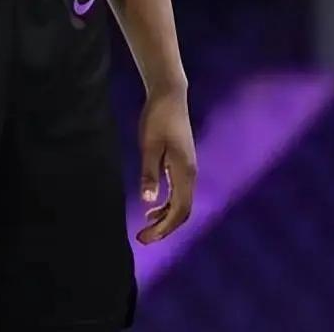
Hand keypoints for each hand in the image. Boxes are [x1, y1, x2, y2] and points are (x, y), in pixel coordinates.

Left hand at [136, 87, 196, 242]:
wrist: (170, 95)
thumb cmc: (158, 118)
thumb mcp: (149, 145)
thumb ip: (149, 173)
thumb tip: (148, 202)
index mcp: (184, 172)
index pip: (179, 211)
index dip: (163, 229)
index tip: (145, 238)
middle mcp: (191, 174)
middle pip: (183, 212)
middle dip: (164, 228)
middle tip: (142, 238)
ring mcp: (188, 169)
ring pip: (182, 203)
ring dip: (165, 218)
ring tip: (145, 226)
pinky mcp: (183, 163)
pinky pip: (179, 192)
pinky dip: (167, 204)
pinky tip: (152, 207)